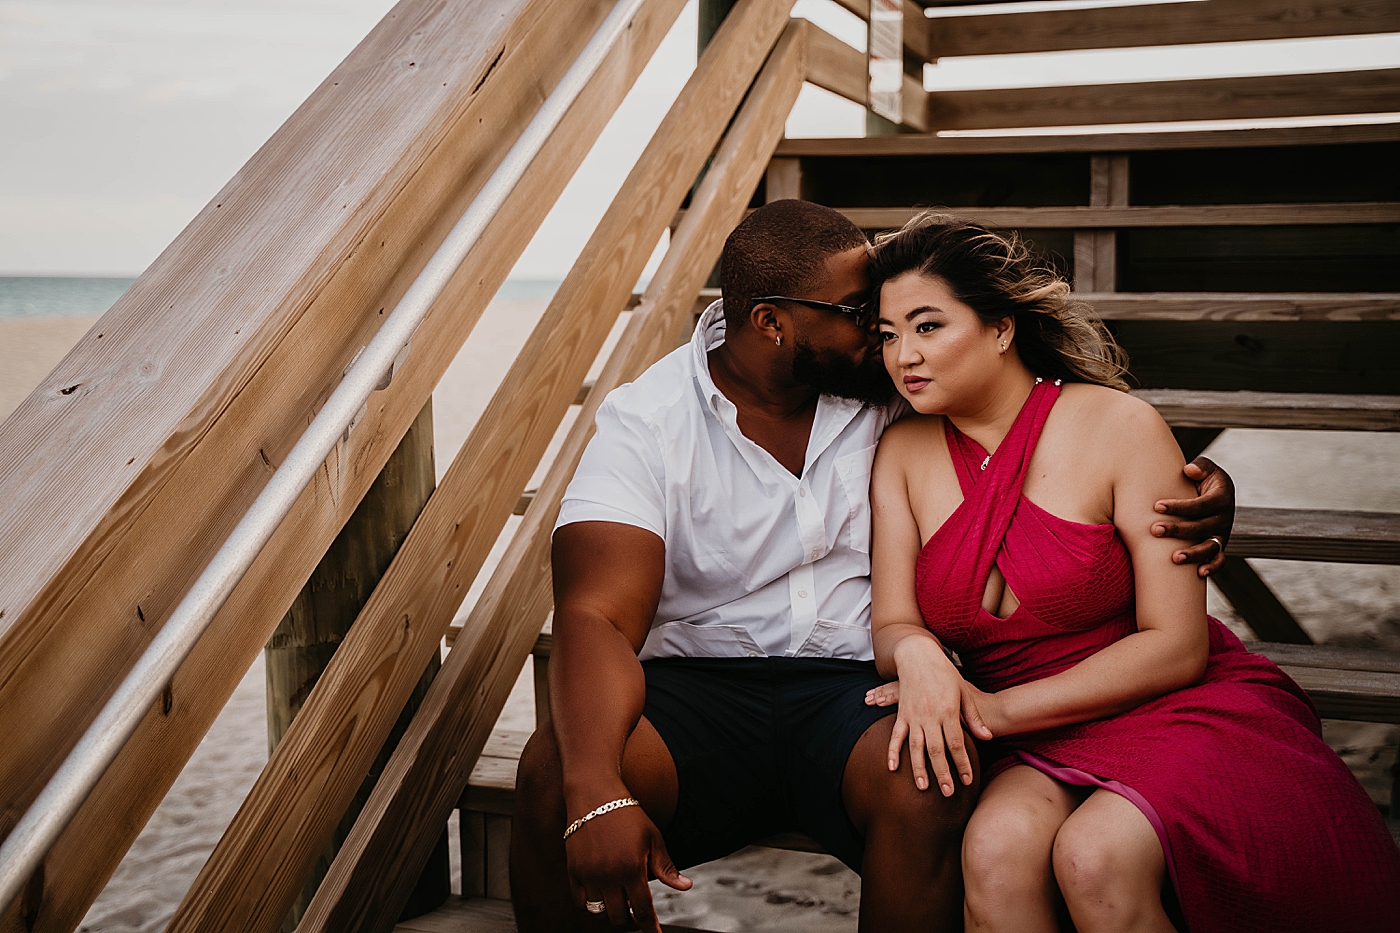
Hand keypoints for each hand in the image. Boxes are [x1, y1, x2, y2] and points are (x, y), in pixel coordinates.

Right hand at [564, 794, 690, 930]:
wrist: (594, 794)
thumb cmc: (627, 813)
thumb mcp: (653, 837)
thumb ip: (666, 867)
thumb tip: (686, 887)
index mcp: (632, 868)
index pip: (643, 909)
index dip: (650, 927)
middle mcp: (609, 875)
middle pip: (620, 917)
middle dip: (632, 921)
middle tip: (638, 916)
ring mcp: (589, 874)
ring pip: (600, 913)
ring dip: (612, 915)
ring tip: (621, 906)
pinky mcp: (573, 871)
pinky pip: (581, 903)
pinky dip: (592, 907)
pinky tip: (602, 900)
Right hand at [866, 641, 990, 795]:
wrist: (919, 656)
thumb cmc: (945, 673)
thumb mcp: (965, 693)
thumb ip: (974, 717)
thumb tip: (987, 738)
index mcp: (948, 711)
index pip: (957, 744)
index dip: (962, 764)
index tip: (966, 780)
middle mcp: (930, 716)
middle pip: (937, 751)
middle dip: (943, 773)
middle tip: (947, 792)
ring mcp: (914, 716)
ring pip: (916, 748)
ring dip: (919, 768)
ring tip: (923, 787)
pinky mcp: (902, 714)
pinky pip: (897, 736)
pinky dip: (893, 752)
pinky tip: (892, 768)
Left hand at [1153, 455, 1234, 576]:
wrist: (1216, 493)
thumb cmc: (1204, 478)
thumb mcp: (1206, 468)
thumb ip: (1200, 467)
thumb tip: (1189, 470)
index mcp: (1221, 498)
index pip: (1199, 505)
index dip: (1179, 506)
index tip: (1156, 506)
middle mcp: (1224, 518)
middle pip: (1201, 527)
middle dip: (1177, 529)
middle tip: (1155, 530)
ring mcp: (1222, 534)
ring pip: (1210, 547)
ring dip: (1193, 553)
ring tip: (1174, 558)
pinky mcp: (1219, 545)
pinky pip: (1220, 560)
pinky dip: (1212, 567)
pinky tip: (1199, 573)